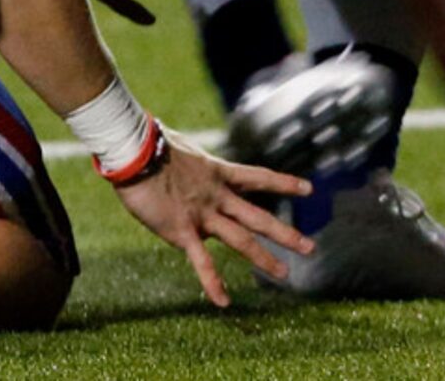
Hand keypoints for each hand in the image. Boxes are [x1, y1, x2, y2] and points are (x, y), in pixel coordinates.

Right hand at [114, 134, 313, 307]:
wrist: (135, 151)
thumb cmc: (150, 142)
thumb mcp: (182, 147)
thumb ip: (193, 162)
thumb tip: (185, 157)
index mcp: (218, 171)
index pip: (259, 177)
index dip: (284, 183)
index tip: (308, 189)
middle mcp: (217, 194)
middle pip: (258, 216)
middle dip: (285, 233)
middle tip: (310, 246)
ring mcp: (203, 213)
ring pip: (241, 239)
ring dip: (264, 258)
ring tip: (285, 274)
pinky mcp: (183, 229)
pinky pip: (202, 260)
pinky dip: (212, 282)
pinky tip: (224, 302)